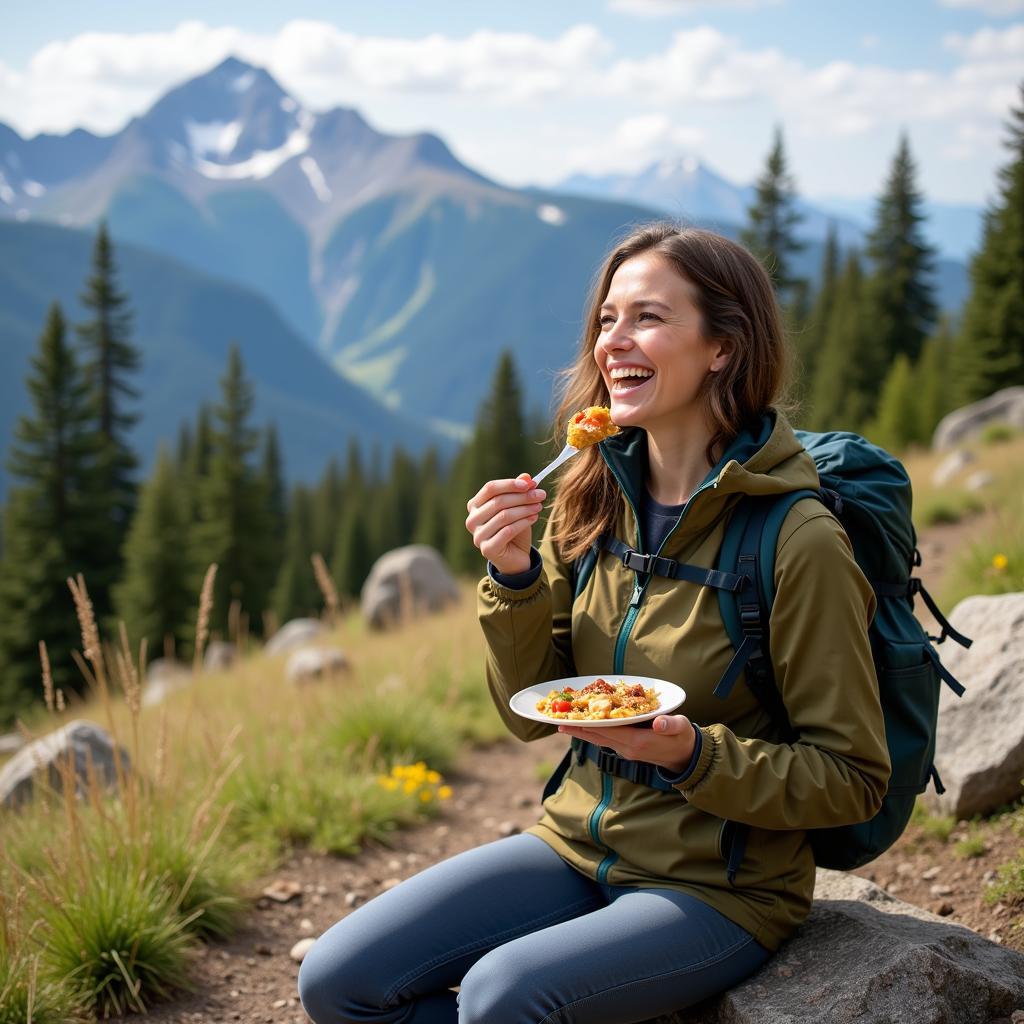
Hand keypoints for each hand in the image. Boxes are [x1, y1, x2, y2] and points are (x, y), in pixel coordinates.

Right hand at [465, 473, 546, 575]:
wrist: (516, 558)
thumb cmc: (514, 530)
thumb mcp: (518, 508)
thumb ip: (519, 492)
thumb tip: (526, 477)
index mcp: (474, 506)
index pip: (490, 488)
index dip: (510, 484)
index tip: (530, 483)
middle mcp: (472, 520)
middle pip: (498, 501)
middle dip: (522, 496)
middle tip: (540, 494)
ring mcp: (477, 536)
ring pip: (504, 516)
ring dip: (525, 509)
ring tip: (539, 506)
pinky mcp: (487, 549)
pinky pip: (508, 531)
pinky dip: (524, 522)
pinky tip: (535, 518)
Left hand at [556, 714, 697, 773]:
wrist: (686, 757)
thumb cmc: (683, 737)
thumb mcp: (681, 728)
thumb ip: (671, 725)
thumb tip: (660, 724)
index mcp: (637, 742)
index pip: (606, 731)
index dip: (587, 725)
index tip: (569, 721)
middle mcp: (627, 748)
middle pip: (598, 737)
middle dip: (578, 729)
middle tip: (557, 722)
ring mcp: (626, 751)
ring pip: (600, 740)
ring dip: (583, 732)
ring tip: (565, 725)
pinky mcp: (628, 749)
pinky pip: (606, 741)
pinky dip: (594, 733)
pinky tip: (586, 727)